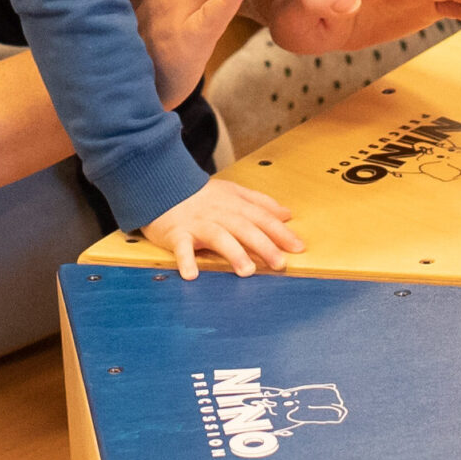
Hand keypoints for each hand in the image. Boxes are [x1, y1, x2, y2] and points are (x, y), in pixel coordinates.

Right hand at [140, 175, 304, 278]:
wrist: (162, 185)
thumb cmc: (201, 195)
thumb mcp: (234, 192)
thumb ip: (261, 203)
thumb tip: (287, 214)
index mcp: (234, 204)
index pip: (262, 217)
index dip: (281, 232)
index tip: (298, 247)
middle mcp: (219, 213)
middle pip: (244, 228)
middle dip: (264, 245)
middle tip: (280, 264)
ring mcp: (198, 224)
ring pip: (218, 236)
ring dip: (233, 253)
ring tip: (247, 271)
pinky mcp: (177, 234)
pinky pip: (181, 247)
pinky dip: (185, 260)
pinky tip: (192, 274)